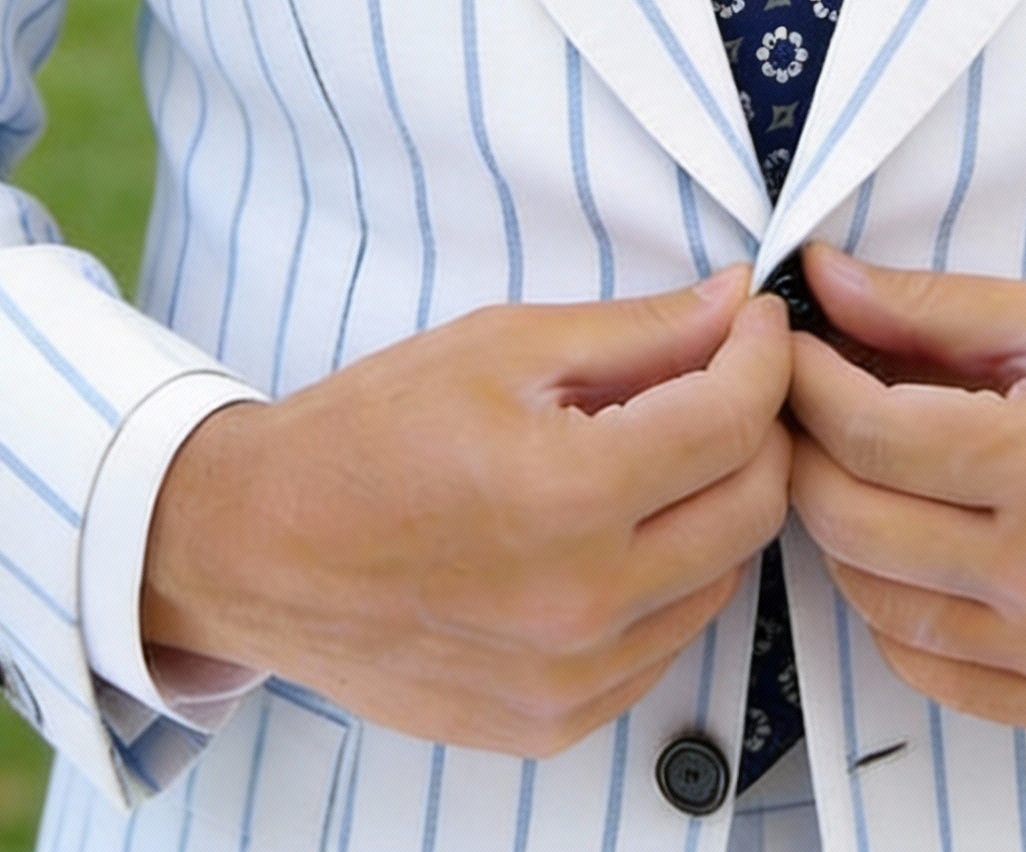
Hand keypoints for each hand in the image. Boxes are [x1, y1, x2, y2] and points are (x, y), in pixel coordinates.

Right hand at [142, 270, 792, 756]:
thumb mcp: (502, 346)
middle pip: (753, 507)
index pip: (734, 420)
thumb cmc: (366, 436)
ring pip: (722, 578)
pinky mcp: (555, 721)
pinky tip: (617, 529)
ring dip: (716, 504)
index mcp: (568, 493)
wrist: (262, 546)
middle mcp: (582, 601)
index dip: (763, 355)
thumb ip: (636, 331)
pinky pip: (665, 644)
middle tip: (723, 378)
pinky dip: (668, 579)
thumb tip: (732, 305)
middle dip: (758, 427)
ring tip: (659, 452)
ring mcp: (572, 677)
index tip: (756, 323)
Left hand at [787, 246, 1025, 735]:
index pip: (866, 434)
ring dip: (838, 529)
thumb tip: (823, 279)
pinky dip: (893, 612)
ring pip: (876, 603)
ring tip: (850, 468)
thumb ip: (932, 307)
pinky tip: (902, 551)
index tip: (789, 345)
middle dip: (803, 449)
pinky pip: (932, 671)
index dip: (805, 382)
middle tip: (800, 402)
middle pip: (851, 521)